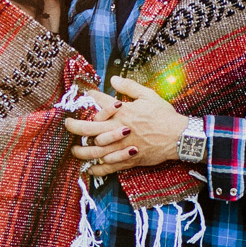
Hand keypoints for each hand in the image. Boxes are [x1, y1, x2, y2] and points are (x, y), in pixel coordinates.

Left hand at [62, 76, 190, 176]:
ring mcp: (122, 146)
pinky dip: (98, 168)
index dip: (89, 97)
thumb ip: (129, 87)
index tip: (85, 96)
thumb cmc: (163, 115)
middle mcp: (118, 129)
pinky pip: (109, 167)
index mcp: (123, 112)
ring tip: (74, 150)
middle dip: (74, 127)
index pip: (99, 103)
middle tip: (66, 125)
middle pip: (89, 129)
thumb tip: (113, 78)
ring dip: (81, 151)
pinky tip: (90, 168)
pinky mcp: (128, 160)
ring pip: (95, 151)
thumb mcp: (148, 96)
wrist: (179, 137)